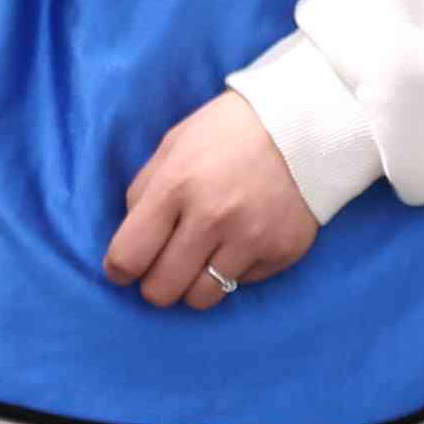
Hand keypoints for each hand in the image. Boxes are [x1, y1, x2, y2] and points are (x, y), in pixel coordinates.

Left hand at [102, 90, 323, 309]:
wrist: (305, 124)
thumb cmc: (227, 132)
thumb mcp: (173, 146)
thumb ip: (143, 193)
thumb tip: (129, 244)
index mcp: (176, 185)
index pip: (129, 256)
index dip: (119, 269)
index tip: (124, 268)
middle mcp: (212, 218)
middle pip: (161, 291)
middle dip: (154, 283)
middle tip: (164, 267)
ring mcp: (250, 239)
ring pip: (200, 299)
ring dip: (193, 284)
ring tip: (201, 258)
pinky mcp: (281, 252)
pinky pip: (242, 284)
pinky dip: (236, 269)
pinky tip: (242, 239)